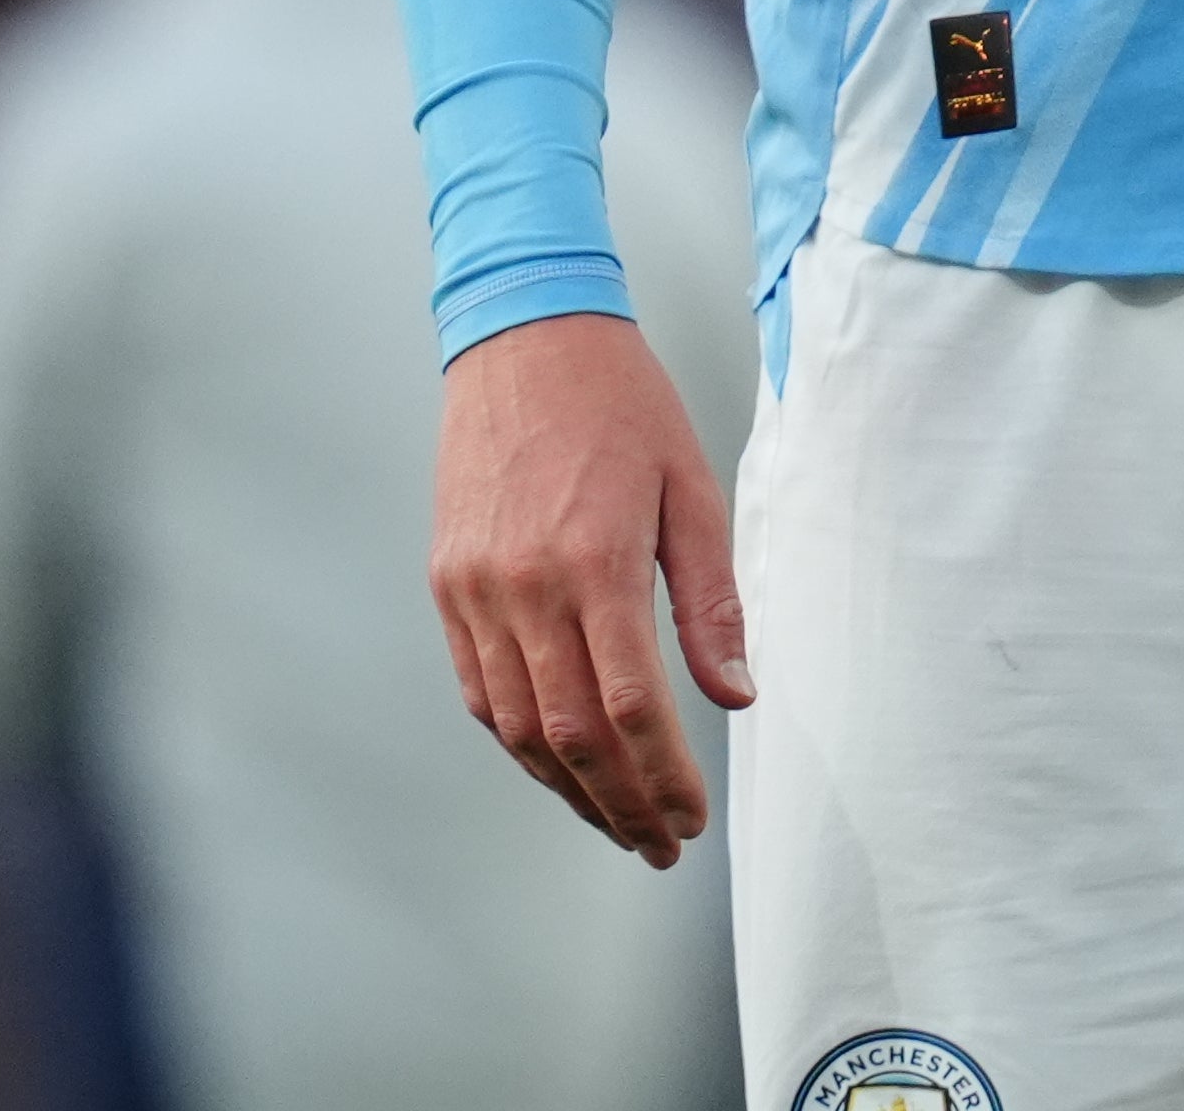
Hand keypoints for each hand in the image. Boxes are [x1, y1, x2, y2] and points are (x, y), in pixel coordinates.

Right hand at [431, 309, 748, 864]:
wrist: (524, 338)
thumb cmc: (624, 406)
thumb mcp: (693, 488)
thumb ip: (711, 600)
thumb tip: (735, 695)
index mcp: (593, 563)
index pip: (629, 709)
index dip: (661, 777)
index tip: (692, 819)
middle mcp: (522, 588)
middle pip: (570, 735)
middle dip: (618, 804)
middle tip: (660, 846)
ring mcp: (474, 591)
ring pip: (518, 726)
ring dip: (567, 788)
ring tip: (617, 824)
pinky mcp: (448, 585)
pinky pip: (482, 689)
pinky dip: (521, 740)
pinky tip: (559, 766)